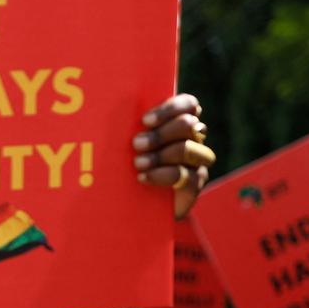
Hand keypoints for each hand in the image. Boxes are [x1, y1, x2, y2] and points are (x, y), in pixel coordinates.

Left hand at [132, 93, 213, 218]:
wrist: (134, 203)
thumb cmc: (127, 165)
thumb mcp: (126, 144)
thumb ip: (130, 126)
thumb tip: (111, 107)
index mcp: (179, 122)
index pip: (189, 104)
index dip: (170, 109)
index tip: (144, 121)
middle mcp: (193, 139)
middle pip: (188, 124)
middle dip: (160, 133)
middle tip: (136, 144)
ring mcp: (197, 161)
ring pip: (187, 149)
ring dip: (160, 155)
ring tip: (138, 163)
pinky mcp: (196, 183)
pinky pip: (186, 175)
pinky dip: (162, 175)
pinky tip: (143, 177)